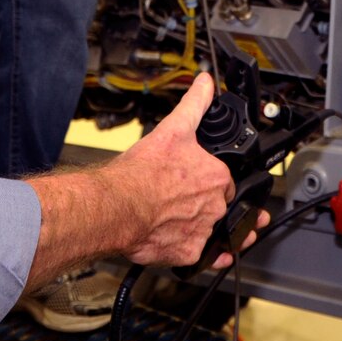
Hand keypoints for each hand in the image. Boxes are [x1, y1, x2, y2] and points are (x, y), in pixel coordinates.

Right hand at [106, 74, 244, 266]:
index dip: (213, 182)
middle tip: (190, 204)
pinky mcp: (188, 253)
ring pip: (214, 234)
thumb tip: (205, 83)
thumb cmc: (140, 173)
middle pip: (222, 208)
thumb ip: (194, 105)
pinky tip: (189, 247)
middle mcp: (214, 206)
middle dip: (211, 207)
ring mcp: (203, 231)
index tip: (200, 183)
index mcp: (216, 177)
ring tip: (197, 227)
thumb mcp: (173, 129)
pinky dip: (197, 254)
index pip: (225, 182)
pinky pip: (201, 257)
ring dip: (209, 231)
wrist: (117, 206)